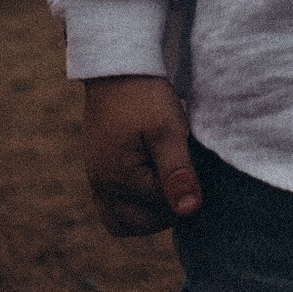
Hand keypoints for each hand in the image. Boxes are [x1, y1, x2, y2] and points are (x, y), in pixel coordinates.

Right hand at [81, 75, 202, 236]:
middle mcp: (101, 185)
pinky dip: (132, 206)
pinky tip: (152, 183)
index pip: (161, 210)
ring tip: (168, 183)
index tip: (195, 165)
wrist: (117, 66)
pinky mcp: (98, 171)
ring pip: (122, 222)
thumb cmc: (145, 96)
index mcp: (117, 179)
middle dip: (166, 210)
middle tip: (183, 177)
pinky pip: (112, 207)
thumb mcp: (167, 131)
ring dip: (148, 214)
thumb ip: (178, 172)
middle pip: (139, 224)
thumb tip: (189, 211)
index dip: (185, 192)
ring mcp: (96, 180)